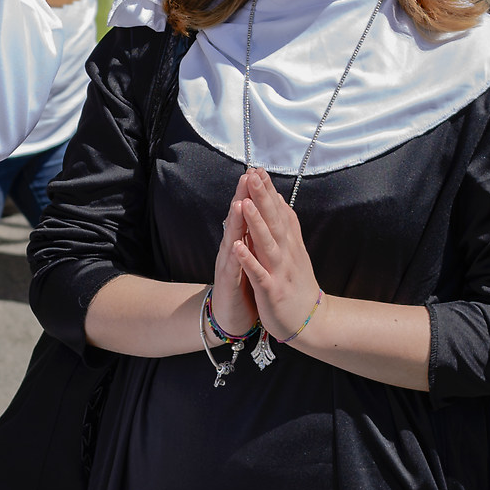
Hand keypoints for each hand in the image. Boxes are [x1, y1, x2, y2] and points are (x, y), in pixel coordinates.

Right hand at [210, 172, 259, 336]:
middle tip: (248, 175)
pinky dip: (235, 256)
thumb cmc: (243, 286)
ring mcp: (228, 265)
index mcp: (242, 242)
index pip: (247, 213)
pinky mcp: (228, 284)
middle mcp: (232, 249)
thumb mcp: (250, 257)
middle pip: (237, 219)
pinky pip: (232, 269)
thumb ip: (252, 236)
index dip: (253, 192)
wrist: (229, 318)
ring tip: (241, 203)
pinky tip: (236, 245)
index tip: (260, 171)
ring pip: (232, 239)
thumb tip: (258, 212)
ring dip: (235, 222)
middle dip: (243, 197)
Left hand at [233, 170, 322, 340]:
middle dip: (262, 198)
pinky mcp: (272, 291)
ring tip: (245, 203)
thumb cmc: (298, 285)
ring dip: (256, 223)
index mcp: (289, 244)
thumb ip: (287, 226)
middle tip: (252, 175)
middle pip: (274, 221)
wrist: (311, 321)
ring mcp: (279, 272)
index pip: (279, 212)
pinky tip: (237, 246)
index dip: (268, 191)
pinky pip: (258, 274)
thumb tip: (279, 199)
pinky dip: (248, 260)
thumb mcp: (295, 252)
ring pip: (267, 244)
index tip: (258, 169)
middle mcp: (286, 254)